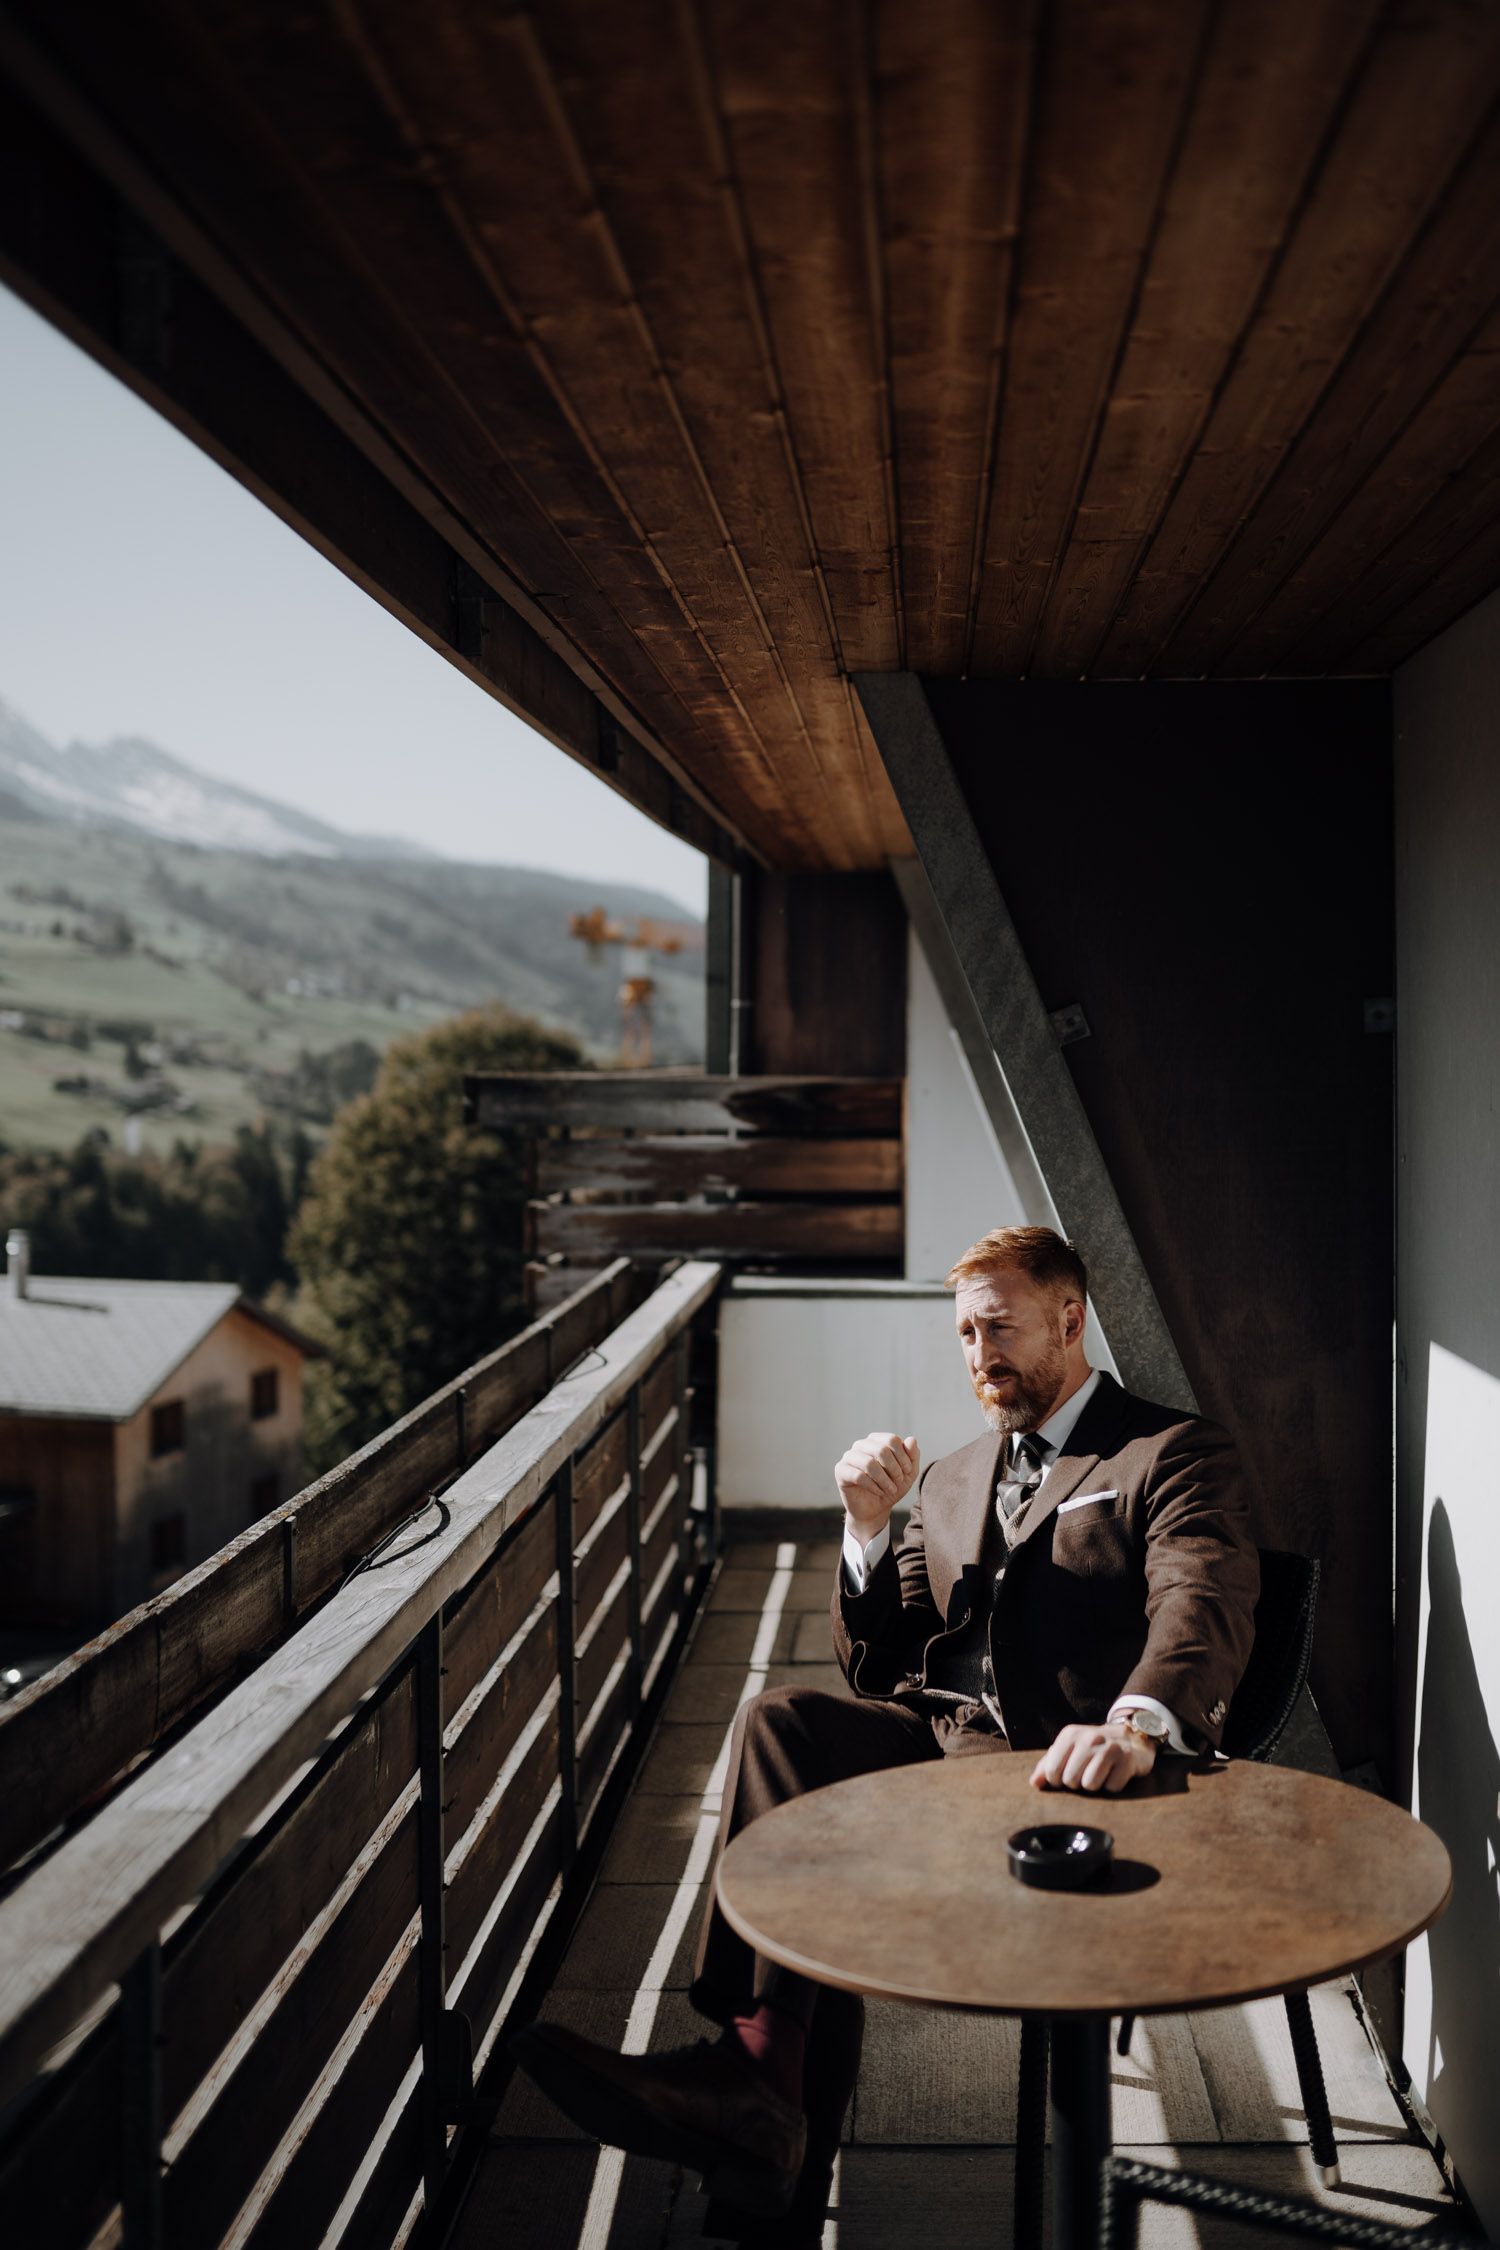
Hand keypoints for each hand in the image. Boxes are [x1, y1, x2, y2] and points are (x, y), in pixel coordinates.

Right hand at [835, 1431, 919, 1546]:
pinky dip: (873, 1486)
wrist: (876, 1509)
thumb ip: (912, 1455)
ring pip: (869, 1463)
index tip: (907, 1471)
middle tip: (899, 1482)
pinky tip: (879, 1492)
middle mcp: (861, 1445)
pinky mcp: (841, 1471)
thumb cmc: (891, 1487)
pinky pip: (858, 1476)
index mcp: (876, 1440)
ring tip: (890, 1489)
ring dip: (884, 1480)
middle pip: (881, 1449)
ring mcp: (849, 1457)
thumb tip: (911, 1439)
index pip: (891, 1439)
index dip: (903, 1456)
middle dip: (894, 1469)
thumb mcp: (908, 1473)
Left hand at [1029, 1722, 1156, 1793]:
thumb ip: (1048, 1765)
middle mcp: (1089, 1738)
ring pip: (1091, 1785)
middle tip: (1088, 1772)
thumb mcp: (1069, 1750)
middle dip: (1078, 1783)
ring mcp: (1109, 1748)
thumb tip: (1034, 1783)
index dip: (1058, 1781)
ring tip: (1102, 1773)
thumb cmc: (1092, 1749)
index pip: (1052, 1771)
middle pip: (1071, 1781)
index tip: (1068, 1774)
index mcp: (1070, 1735)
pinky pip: (1112, 1788)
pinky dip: (1113, 1785)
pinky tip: (1116, 1773)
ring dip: (1096, 1786)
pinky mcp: (1127, 1760)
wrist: (1130, 1738)